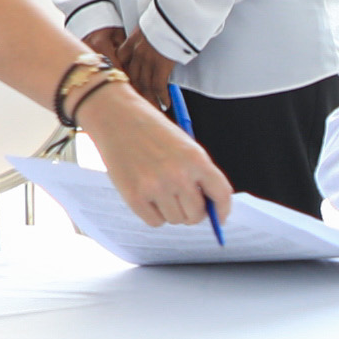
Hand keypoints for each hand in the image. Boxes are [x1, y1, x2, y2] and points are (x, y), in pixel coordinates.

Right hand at [79, 84, 226, 233]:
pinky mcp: (134, 196)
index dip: (222, 210)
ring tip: (160, 190)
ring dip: (171, 212)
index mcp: (196, 159)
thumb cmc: (151, 130)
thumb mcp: (184, 145)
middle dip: (192, 212)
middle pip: (196, 215)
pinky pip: (154, 222)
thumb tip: (207, 206)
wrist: (116, 117)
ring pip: (175, 220)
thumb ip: (198, 174)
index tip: (219, 217)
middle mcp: (178, 175)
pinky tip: (148, 195)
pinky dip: (153, 214)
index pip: (221, 194)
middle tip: (183, 202)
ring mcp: (155, 187)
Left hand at [85, 24, 174, 106]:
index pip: (121, 63)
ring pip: (144, 85)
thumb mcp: (147, 24)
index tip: (125, 87)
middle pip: (132, 78)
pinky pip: (159, 85)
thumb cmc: (163, 16)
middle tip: (140, 106)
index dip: (123, 76)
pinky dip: (162, 97)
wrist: (171, 13)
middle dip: (136, 94)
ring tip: (154, 110)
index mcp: (131, 42)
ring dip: (149, 100)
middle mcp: (137, 53)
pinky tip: (166, 104)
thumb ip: (145, 36)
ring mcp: (148, 60)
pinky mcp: (161, 64)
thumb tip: (151, 43)